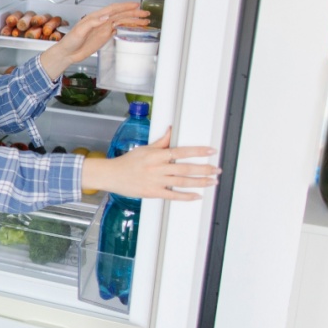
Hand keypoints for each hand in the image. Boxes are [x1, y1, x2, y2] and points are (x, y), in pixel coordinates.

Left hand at [39, 2, 148, 78]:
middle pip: (120, 15)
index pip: (113, 9)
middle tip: (146, 14)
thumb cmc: (70, 41)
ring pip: (121, 22)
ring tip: (145, 21)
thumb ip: (92, 23)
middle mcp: (101, 21)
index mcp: (96, 17)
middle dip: (134, 13)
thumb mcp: (79, 31)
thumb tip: (106, 16)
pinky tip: (135, 27)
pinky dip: (127, 27)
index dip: (125, 6)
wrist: (67, 53)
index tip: (136, 5)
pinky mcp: (104, 36)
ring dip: (133, 21)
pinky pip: (118, 29)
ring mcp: (104, 28)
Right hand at [80, 128, 218, 200]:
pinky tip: (197, 195)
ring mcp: (156, 181)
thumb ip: (161, 142)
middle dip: (204, 169)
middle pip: (185, 168)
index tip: (210, 151)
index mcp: (156, 155)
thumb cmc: (127, 162)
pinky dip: (186, 196)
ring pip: (182, 182)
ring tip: (212, 181)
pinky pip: (173, 196)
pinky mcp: (153, 192)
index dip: (198, 151)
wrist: (111, 175)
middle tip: (217, 169)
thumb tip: (171, 131)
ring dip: (200, 182)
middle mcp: (157, 168)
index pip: (181, 151)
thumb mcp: (144, 149)